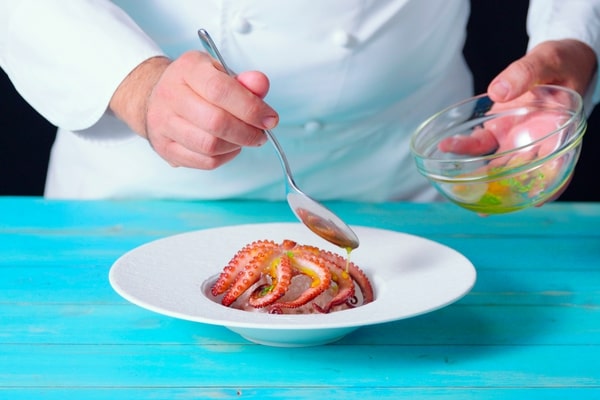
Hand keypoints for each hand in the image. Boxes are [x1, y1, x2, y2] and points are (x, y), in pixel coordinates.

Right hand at [109, 51, 278, 168]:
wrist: (156, 96)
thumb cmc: (196, 86)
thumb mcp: (221, 73)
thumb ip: (245, 81)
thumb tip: (260, 85)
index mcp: (188, 69)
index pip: (220, 90)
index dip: (250, 108)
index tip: (270, 118)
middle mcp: (170, 94)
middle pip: (215, 122)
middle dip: (247, 132)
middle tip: (261, 133)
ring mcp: (163, 123)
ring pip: (209, 146)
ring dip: (236, 146)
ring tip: (245, 138)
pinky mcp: (164, 148)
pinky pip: (204, 162)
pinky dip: (225, 157)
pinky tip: (230, 147)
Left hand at [439, 39, 595, 203]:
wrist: (551, 62)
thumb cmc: (559, 62)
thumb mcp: (547, 60)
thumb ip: (525, 74)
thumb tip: (499, 92)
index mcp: (559, 131)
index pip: (558, 165)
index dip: (550, 186)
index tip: (537, 201)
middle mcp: (537, 142)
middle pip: (523, 172)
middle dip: (505, 192)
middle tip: (485, 209)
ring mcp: (516, 140)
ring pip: (498, 165)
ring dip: (480, 178)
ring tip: (461, 193)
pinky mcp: (499, 132)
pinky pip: (481, 145)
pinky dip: (465, 148)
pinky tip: (448, 147)